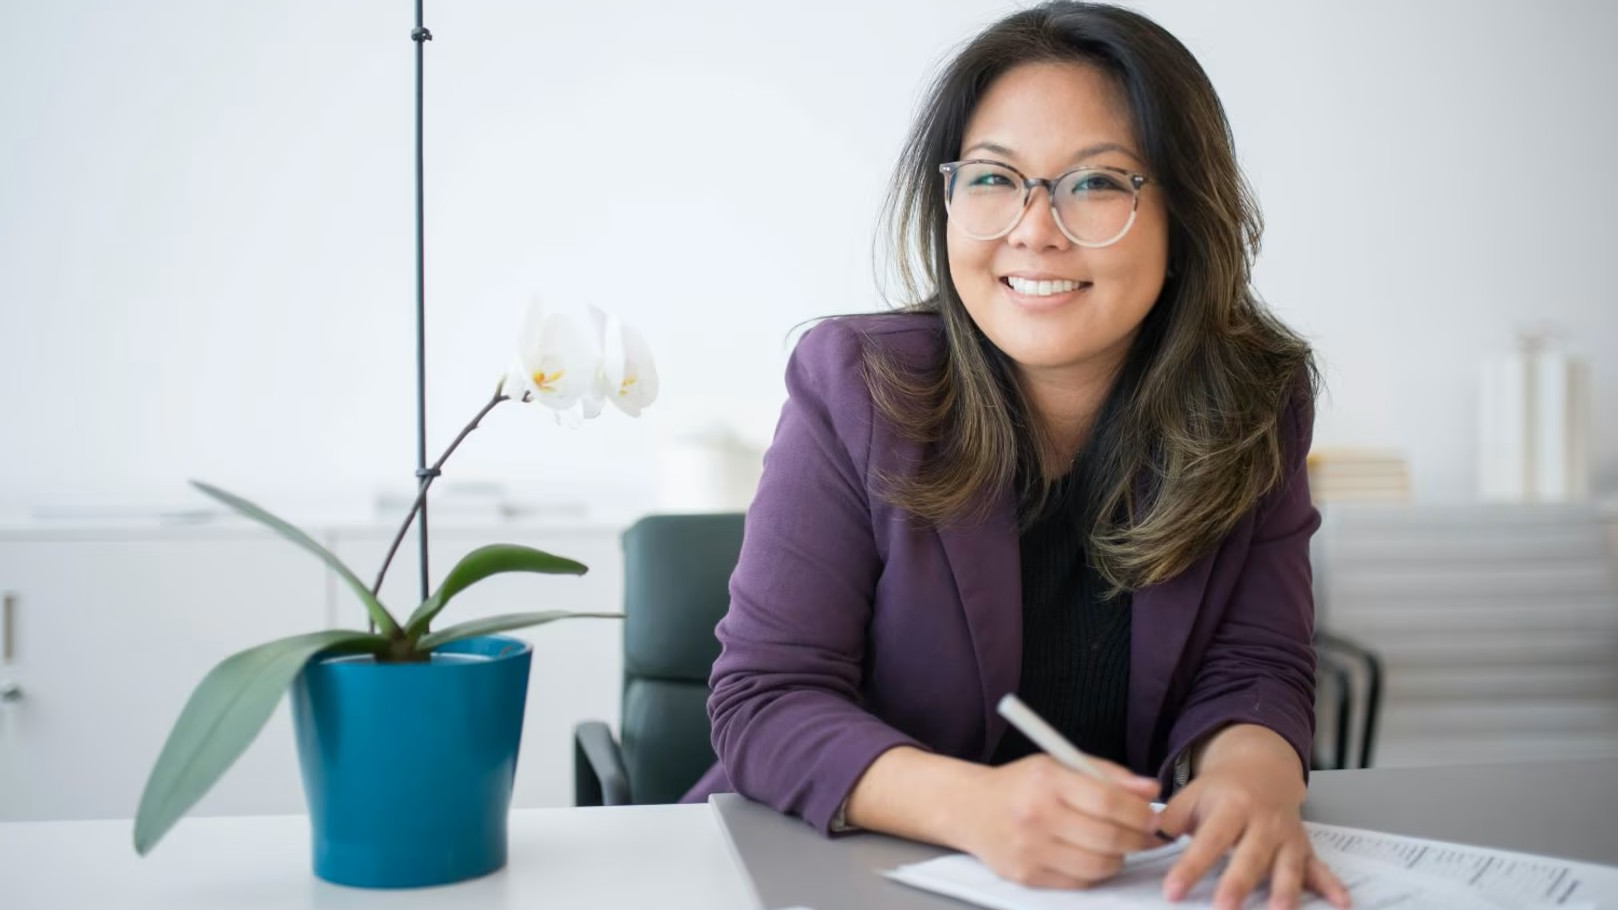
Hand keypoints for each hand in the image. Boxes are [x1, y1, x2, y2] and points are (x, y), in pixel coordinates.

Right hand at [952, 754, 1162, 888]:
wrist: (970, 809)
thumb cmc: (1021, 785)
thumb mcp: (1059, 765)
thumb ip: (1107, 775)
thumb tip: (1150, 790)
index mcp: (1047, 781)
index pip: (1108, 801)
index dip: (1139, 813)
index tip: (1152, 817)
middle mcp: (1036, 815)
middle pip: (1107, 837)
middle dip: (1137, 839)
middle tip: (1145, 836)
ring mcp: (1030, 849)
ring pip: (1098, 866)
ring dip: (1119, 858)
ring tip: (1117, 846)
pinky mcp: (1026, 876)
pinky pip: (1079, 883)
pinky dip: (1094, 872)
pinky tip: (1092, 857)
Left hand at [1158, 726, 1349, 909]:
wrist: (1263, 766)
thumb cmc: (1221, 789)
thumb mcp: (1192, 795)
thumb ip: (1169, 818)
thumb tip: (1143, 836)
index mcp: (1230, 807)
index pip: (1208, 840)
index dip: (1190, 867)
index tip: (1172, 891)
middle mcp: (1261, 821)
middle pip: (1249, 856)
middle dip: (1237, 884)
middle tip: (1224, 909)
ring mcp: (1286, 835)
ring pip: (1286, 865)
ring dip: (1284, 890)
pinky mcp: (1303, 847)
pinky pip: (1319, 868)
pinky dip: (1331, 885)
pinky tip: (1342, 903)